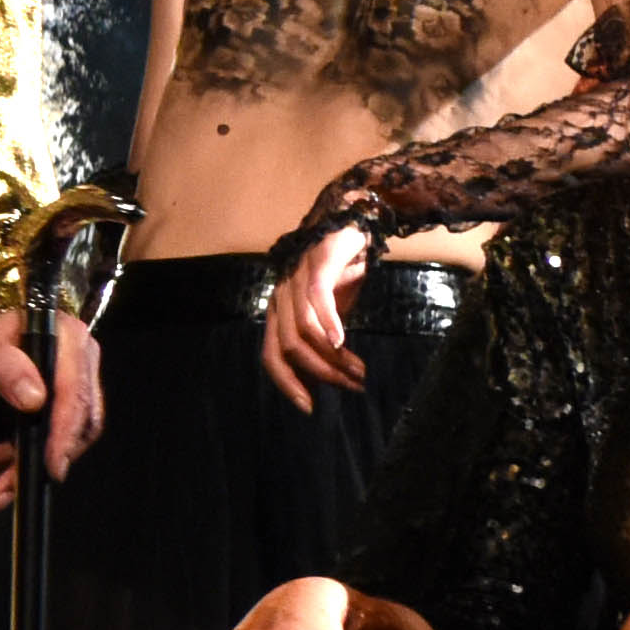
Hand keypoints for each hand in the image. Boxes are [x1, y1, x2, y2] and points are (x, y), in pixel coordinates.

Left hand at [0, 301, 104, 507]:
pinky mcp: (68, 409)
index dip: (64, 433)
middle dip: (41, 459)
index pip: (75, 393)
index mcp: (68, 338)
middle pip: (77, 423)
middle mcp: (82, 362)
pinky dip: (27, 462)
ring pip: (68, 440)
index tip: (50, 464)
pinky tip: (1, 471)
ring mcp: (79, 387)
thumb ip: (5, 367)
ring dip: (30, 466)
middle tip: (9, 486)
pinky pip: (58, 443)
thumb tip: (35, 398)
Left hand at [259, 231, 369, 414]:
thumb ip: (321, 341)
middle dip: (320, 374)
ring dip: (332, 357)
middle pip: (289, 347)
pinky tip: (342, 341)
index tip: (309, 407)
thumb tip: (326, 378)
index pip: (271, 355)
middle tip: (352, 386)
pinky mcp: (317, 262)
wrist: (353, 222)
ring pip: (304, 329)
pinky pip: (317, 298)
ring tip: (358, 371)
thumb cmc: (341, 272)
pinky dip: (329, 323)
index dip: (286, 383)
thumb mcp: (329, 314)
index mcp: (279, 312)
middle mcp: (280, 296)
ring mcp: (296, 278)